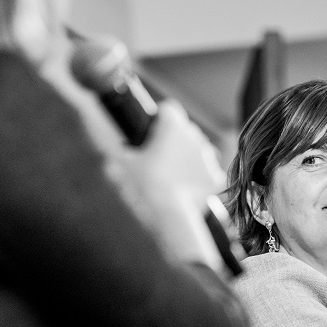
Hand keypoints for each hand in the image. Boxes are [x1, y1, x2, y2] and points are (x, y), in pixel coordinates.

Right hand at [118, 100, 226, 268]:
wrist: (167, 217)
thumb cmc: (141, 187)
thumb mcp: (120, 164)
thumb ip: (118, 149)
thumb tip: (111, 147)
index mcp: (173, 125)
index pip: (168, 110)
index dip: (157, 120)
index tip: (149, 133)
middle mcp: (194, 135)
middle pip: (184, 129)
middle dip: (173, 140)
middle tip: (156, 158)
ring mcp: (207, 157)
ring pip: (197, 150)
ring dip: (187, 158)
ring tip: (169, 176)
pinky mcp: (215, 178)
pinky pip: (207, 172)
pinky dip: (198, 179)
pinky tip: (185, 189)